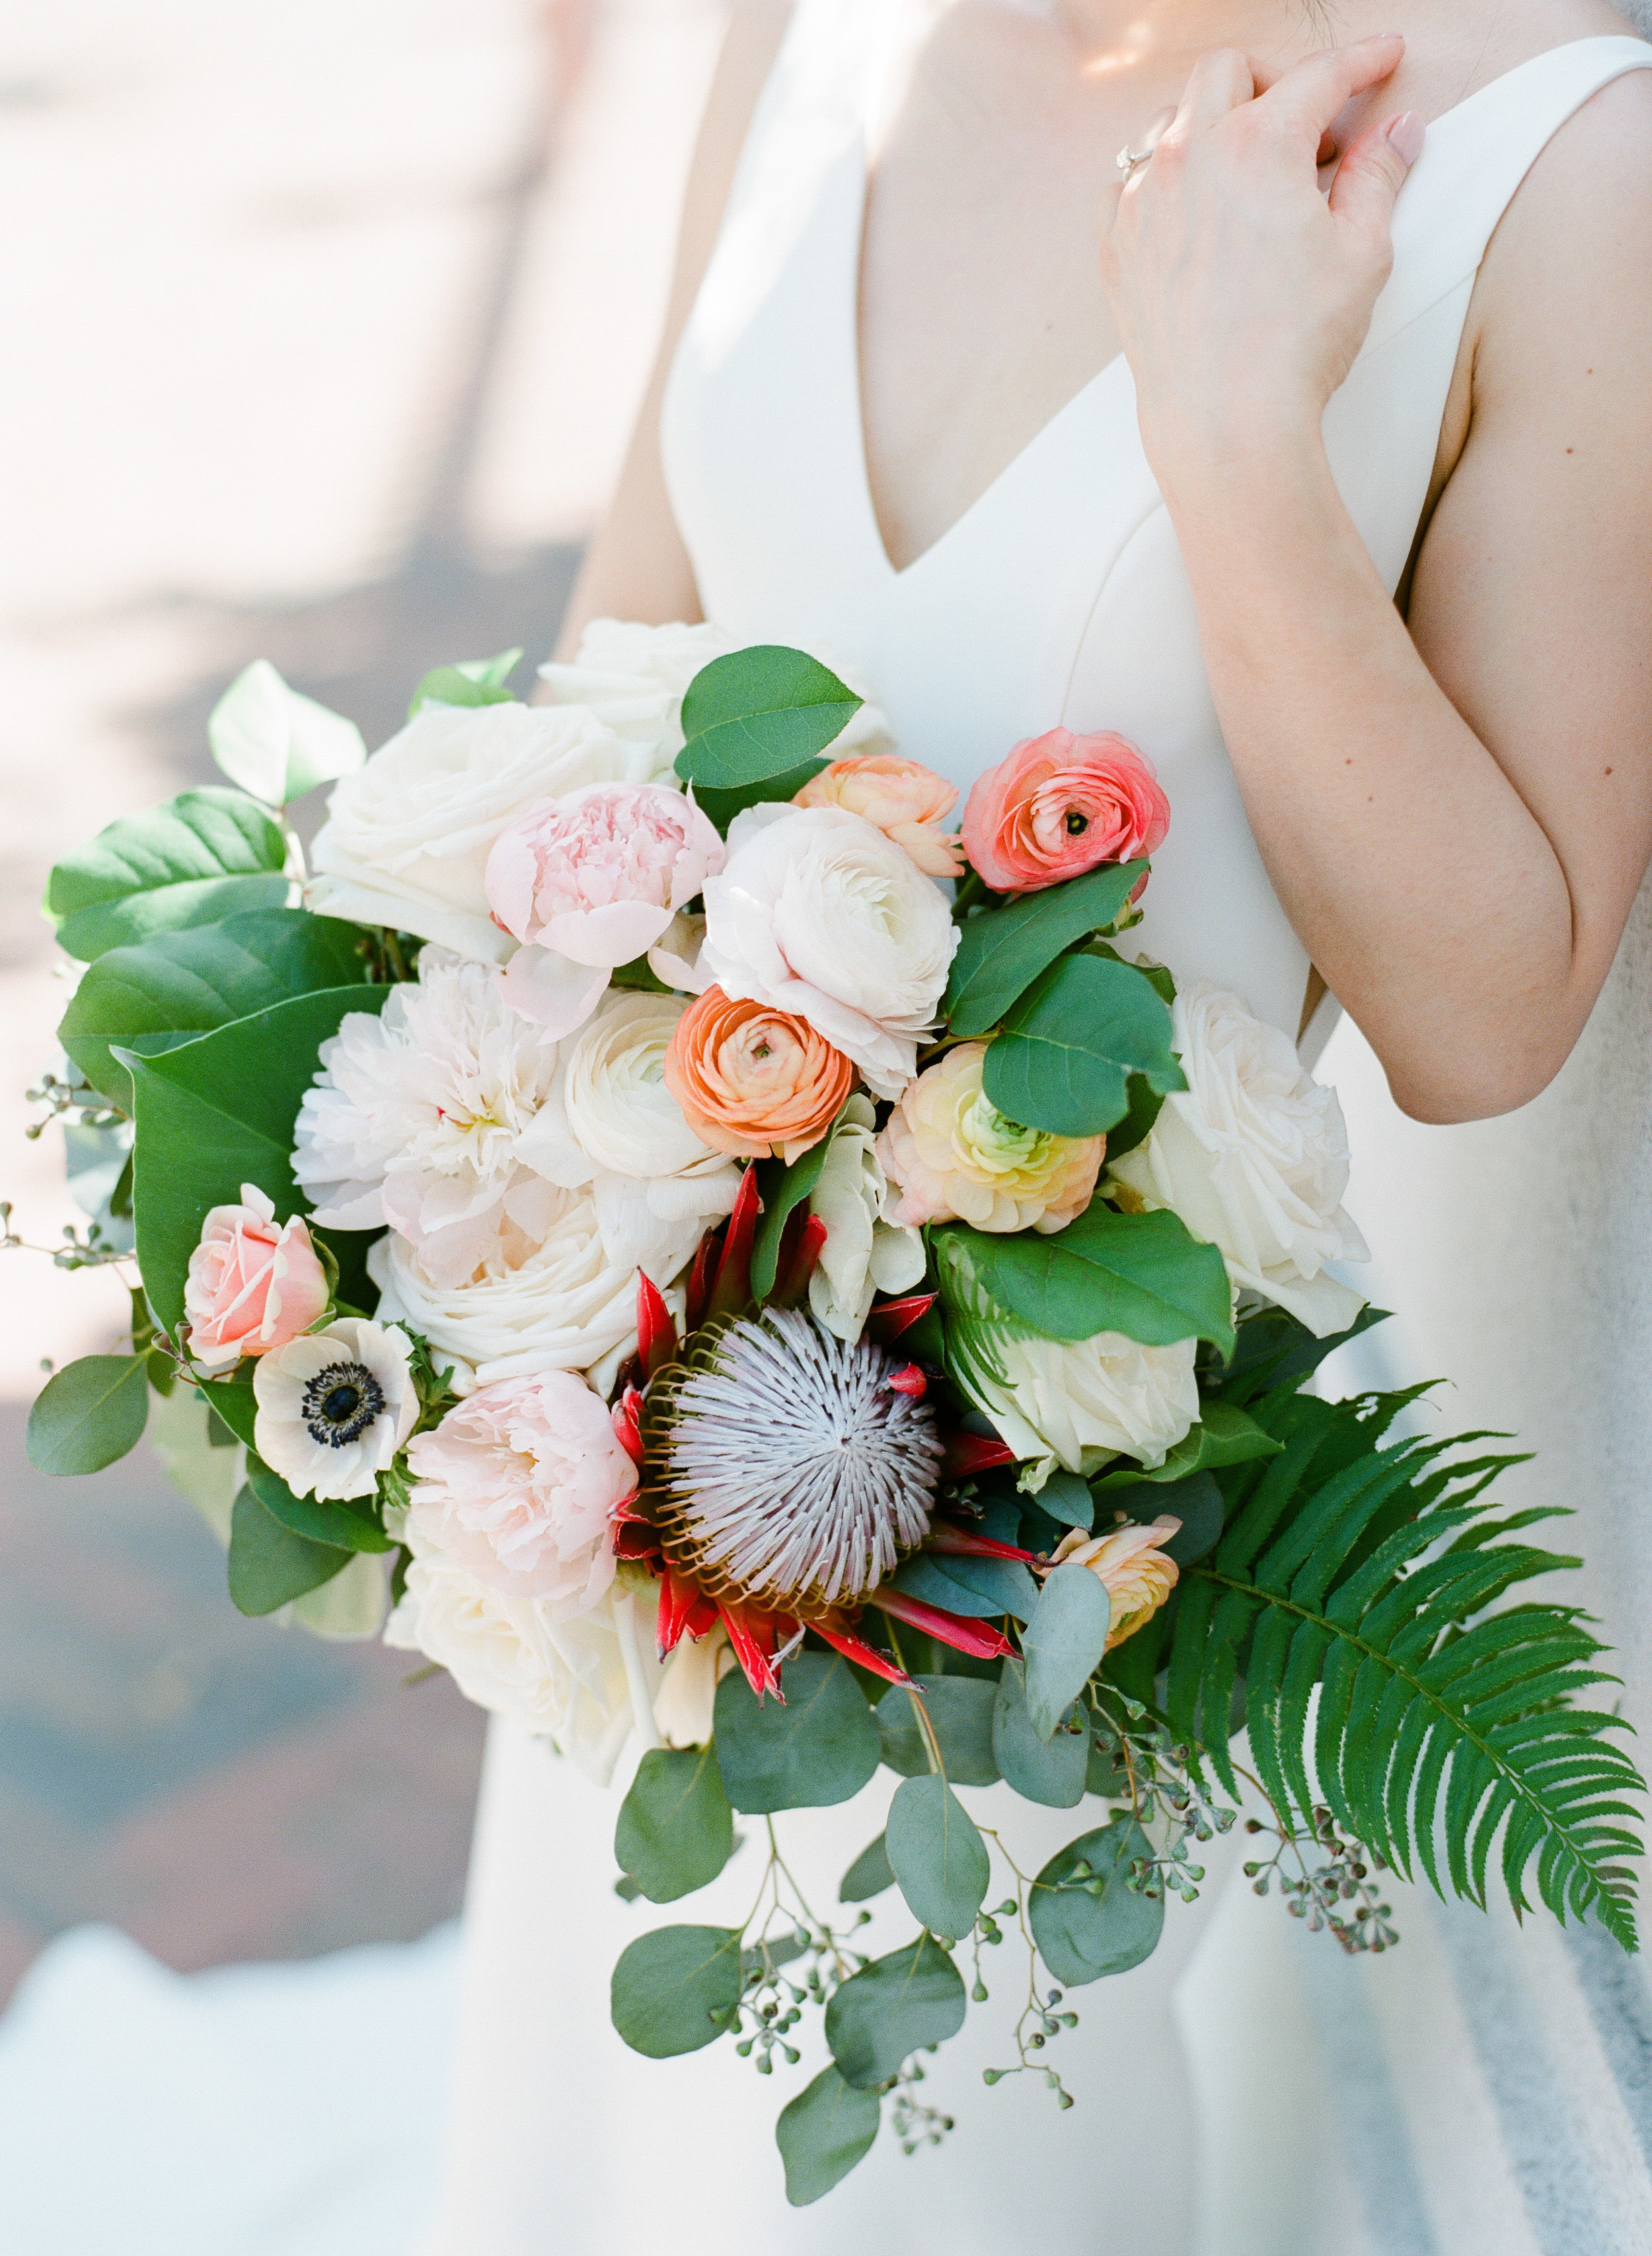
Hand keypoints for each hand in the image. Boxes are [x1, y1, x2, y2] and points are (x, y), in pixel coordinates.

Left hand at [1099, 37, 1424, 487]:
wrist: (1225, 420)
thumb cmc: (1293, 345)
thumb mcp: (1361, 251)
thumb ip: (1378, 176)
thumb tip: (1396, 133)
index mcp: (1258, 145)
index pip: (1319, 75)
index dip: (1361, 61)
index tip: (1381, 59)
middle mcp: (1189, 157)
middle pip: (1228, 71)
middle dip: (1273, 80)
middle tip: (1307, 122)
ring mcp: (1141, 199)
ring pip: (1171, 120)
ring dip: (1213, 126)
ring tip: (1249, 171)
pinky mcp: (1116, 244)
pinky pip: (1131, 181)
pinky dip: (1166, 179)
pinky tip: (1196, 211)